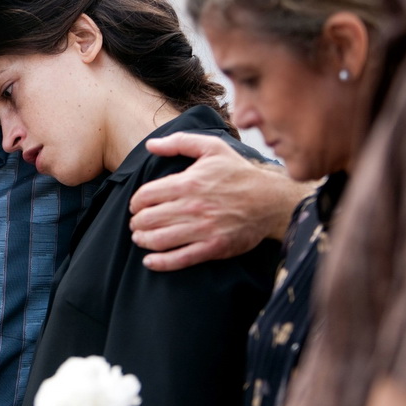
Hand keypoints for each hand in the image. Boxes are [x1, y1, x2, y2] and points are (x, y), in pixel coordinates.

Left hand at [129, 132, 302, 270]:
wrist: (270, 200)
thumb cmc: (238, 173)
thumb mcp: (211, 148)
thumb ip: (179, 143)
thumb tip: (150, 145)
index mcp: (188, 183)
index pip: (146, 195)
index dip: (135, 202)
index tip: (136, 206)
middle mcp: (192, 206)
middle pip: (149, 218)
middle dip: (136, 222)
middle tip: (136, 223)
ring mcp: (203, 229)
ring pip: (160, 239)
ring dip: (143, 240)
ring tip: (140, 238)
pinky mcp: (214, 247)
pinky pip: (181, 258)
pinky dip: (161, 262)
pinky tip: (150, 261)